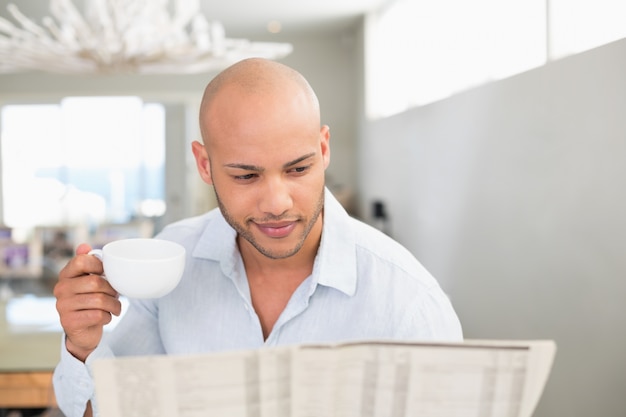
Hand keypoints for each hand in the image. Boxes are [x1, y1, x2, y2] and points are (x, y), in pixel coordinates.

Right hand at [54, 243, 121, 361]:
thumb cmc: (90, 301)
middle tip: (116, 295)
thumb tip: (84, 246)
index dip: (99, 265)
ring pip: (99, 300)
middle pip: (95, 282)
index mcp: (66, 275)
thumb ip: (88, 263)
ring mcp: (63, 305)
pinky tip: (106, 317)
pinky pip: (98, 315)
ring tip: (115, 307)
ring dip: (114, 305)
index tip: (107, 273)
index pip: (81, 261)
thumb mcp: (89, 281)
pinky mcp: (69, 322)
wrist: (83, 331)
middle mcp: (61, 288)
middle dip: (112, 290)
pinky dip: (108, 316)